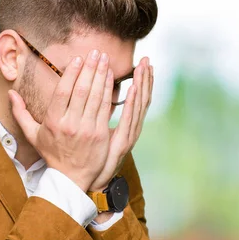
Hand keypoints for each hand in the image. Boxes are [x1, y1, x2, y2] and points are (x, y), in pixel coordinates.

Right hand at [9, 50, 114, 191]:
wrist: (71, 178)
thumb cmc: (52, 154)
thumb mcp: (33, 135)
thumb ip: (21, 113)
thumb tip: (11, 93)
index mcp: (53, 122)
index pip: (62, 92)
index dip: (71, 74)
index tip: (77, 59)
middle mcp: (70, 125)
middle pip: (81, 91)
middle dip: (89, 69)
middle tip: (95, 52)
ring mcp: (87, 130)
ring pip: (95, 97)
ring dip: (101, 76)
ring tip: (104, 59)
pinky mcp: (101, 134)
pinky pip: (106, 108)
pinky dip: (109, 92)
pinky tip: (111, 78)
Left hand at [89, 57, 152, 191]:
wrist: (91, 180)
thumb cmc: (92, 156)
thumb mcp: (100, 133)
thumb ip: (101, 113)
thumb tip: (99, 94)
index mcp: (128, 125)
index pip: (139, 98)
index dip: (144, 81)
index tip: (145, 64)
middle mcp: (131, 129)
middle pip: (142, 99)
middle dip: (145, 78)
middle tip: (147, 59)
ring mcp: (129, 135)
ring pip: (139, 106)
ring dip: (142, 85)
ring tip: (144, 68)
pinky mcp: (123, 142)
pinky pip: (130, 118)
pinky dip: (134, 103)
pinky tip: (135, 88)